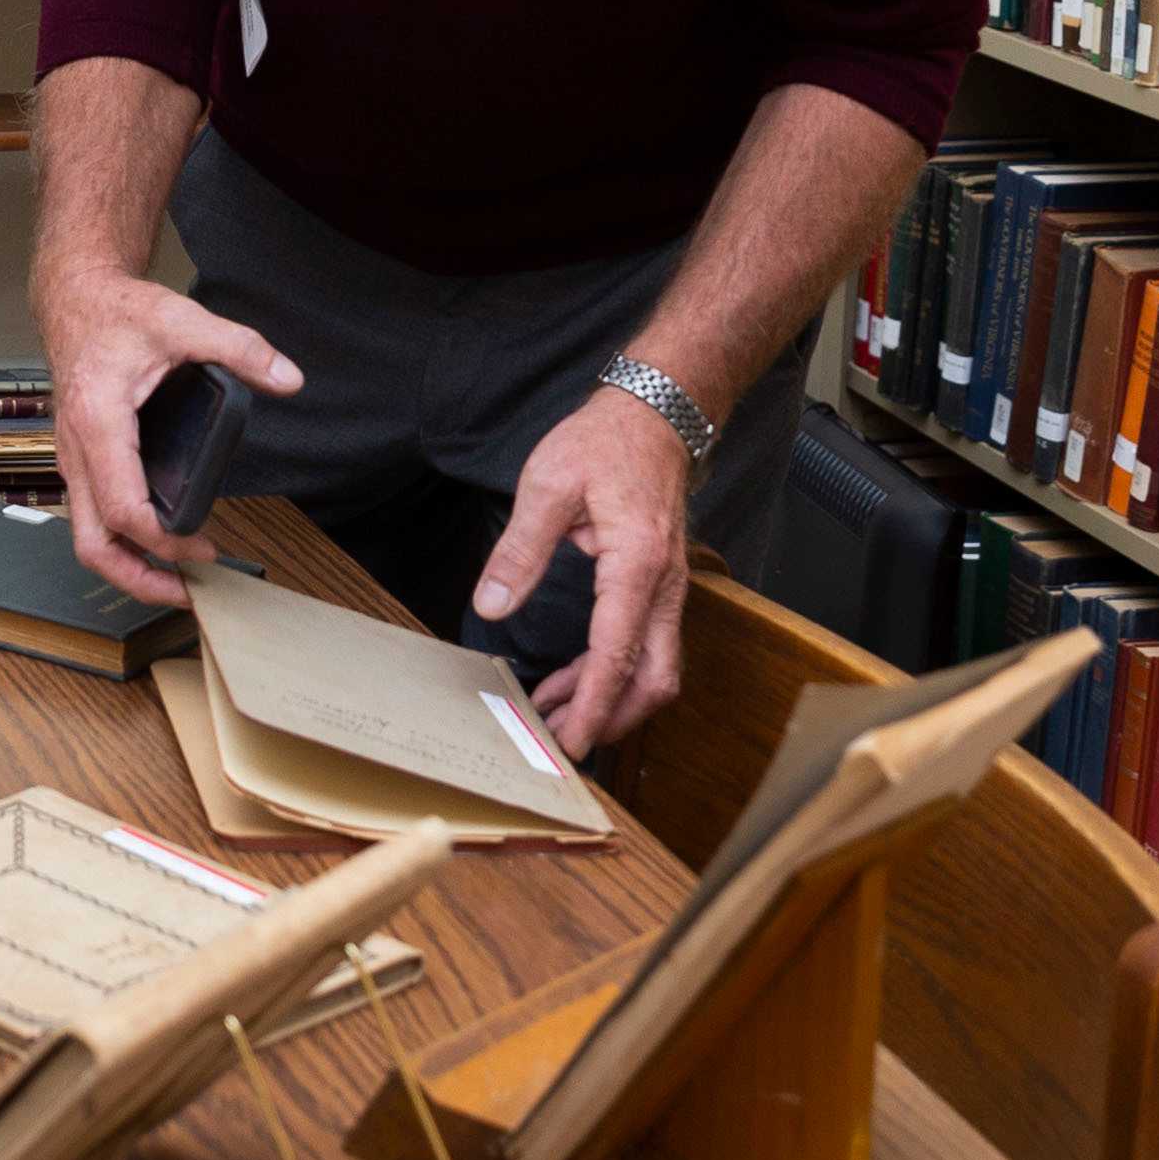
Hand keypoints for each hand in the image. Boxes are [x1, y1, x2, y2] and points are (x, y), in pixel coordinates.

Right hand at [34, 264, 300, 611]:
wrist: (75, 300)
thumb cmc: (117, 313)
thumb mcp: (182, 321)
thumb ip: (238, 347)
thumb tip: (287, 377)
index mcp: (99, 421)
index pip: (122, 508)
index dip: (162, 542)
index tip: (202, 548)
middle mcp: (77, 450)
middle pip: (93, 543)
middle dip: (139, 579)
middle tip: (188, 591)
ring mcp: (73, 460)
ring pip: (87, 538)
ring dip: (129, 567)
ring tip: (178, 578)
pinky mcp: (80, 462)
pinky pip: (92, 517)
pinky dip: (122, 543)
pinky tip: (160, 540)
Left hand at [474, 386, 693, 753]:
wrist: (654, 415)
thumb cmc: (604, 442)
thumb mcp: (548, 485)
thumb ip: (520, 549)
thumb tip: (492, 607)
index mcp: (638, 565)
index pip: (617, 654)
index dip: (593, 704)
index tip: (572, 741)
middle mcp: (664, 587)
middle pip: (654, 679)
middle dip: (612, 719)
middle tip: (561, 744)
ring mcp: (666, 590)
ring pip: (653, 669)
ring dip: (609, 700)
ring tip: (552, 718)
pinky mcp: (657, 588)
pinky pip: (644, 646)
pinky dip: (611, 673)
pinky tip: (570, 681)